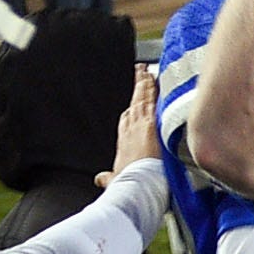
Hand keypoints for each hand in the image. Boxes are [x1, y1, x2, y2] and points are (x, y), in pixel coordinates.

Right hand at [100, 65, 157, 184]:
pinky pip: (150, 100)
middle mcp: (129, 129)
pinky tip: (152, 79)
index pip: (127, 119)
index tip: (133, 103)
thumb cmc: (129, 181)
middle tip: (140, 75)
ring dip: (143, 84)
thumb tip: (100, 179)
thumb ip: (108, 178)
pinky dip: (151, 89)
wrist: (135, 182)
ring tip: (145, 72)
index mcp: (123, 140)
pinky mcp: (149, 123)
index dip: (130, 110)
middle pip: (134, 103)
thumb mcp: (115, 178)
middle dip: (137, 89)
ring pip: (141, 99)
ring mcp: (139, 124)